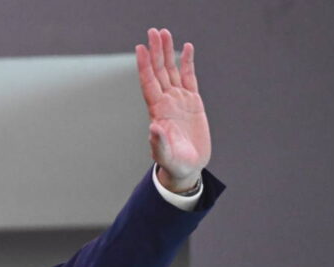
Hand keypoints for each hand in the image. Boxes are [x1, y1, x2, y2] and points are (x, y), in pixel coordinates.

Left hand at [136, 28, 210, 191]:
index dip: (145, 66)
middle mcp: (166, 101)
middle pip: (159, 71)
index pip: (149, 83)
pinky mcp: (193, 102)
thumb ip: (159, 142)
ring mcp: (179, 100)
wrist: (187, 167)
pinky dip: (187, 62)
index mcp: (158, 111)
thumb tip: (154, 128)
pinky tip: (187, 48)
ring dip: (168, 52)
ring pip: (172, 70)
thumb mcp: (166, 155)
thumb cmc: (174, 163)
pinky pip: (189, 77)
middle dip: (156, 51)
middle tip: (154, 32)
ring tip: (165, 33)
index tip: (141, 48)